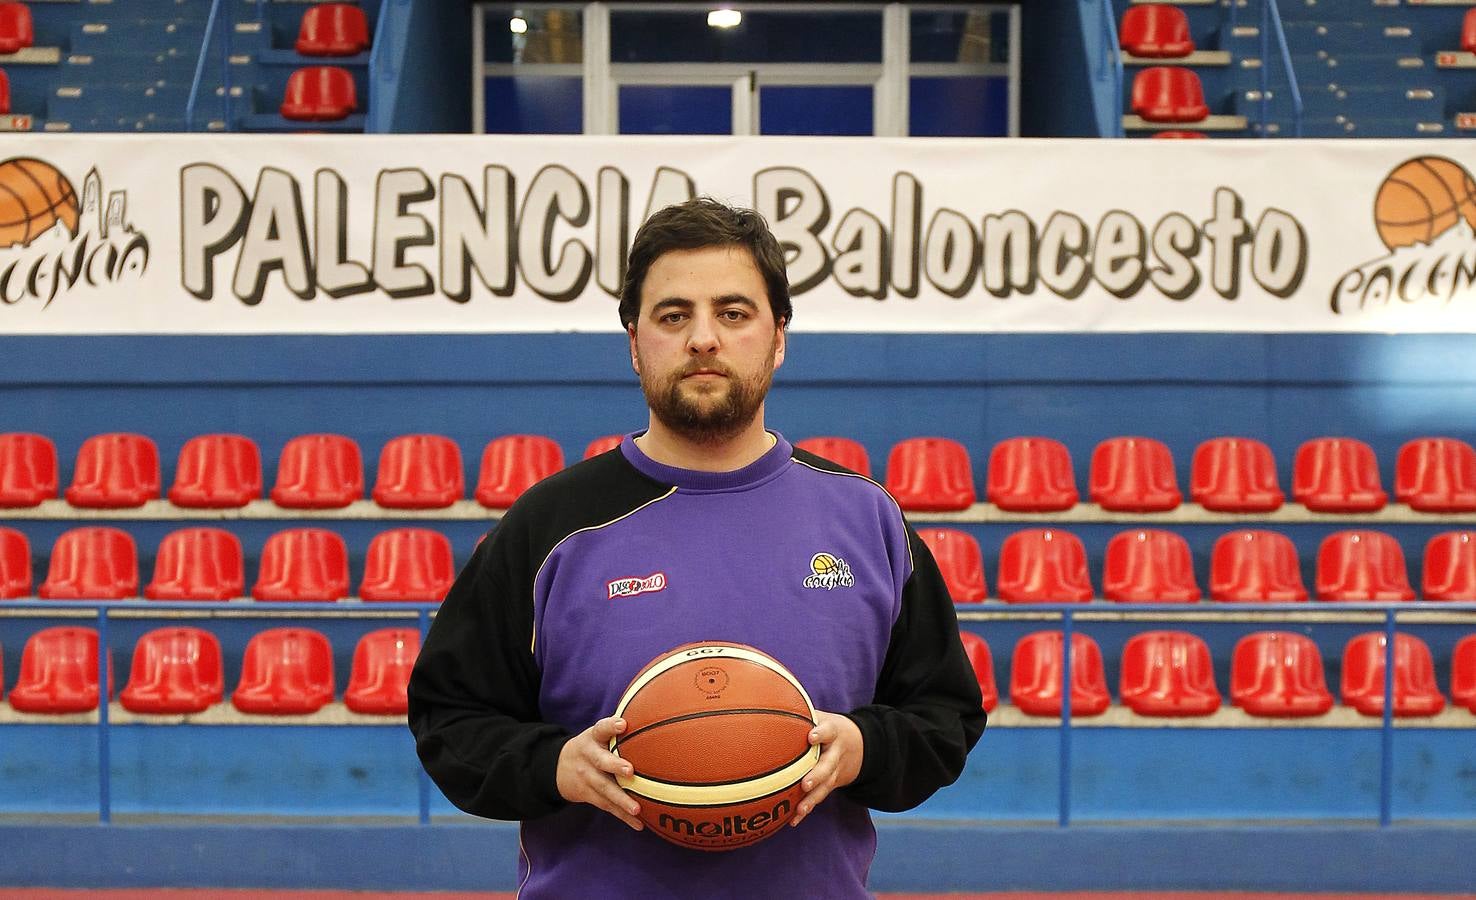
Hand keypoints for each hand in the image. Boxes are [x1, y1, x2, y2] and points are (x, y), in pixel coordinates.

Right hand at [555, 716, 643, 830]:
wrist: (556, 767)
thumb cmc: (592, 746)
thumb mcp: (597, 733)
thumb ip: (617, 727)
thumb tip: (653, 714)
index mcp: (593, 738)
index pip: (601, 728)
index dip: (611, 726)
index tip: (623, 724)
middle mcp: (588, 757)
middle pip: (601, 761)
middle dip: (615, 766)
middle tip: (630, 771)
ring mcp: (587, 778)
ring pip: (605, 789)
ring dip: (621, 800)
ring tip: (637, 809)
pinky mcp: (589, 795)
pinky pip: (607, 806)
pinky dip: (623, 816)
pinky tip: (639, 824)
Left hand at [790, 710, 863, 827]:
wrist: (861, 746)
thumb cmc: (828, 727)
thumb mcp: (821, 715)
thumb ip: (801, 711)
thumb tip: (771, 695)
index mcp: (832, 732)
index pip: (828, 731)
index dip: (820, 734)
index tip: (811, 737)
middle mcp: (835, 753)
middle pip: (828, 765)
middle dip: (817, 775)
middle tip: (805, 784)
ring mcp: (834, 771)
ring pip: (825, 786)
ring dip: (812, 799)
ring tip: (799, 810)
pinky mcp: (830, 785)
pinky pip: (819, 798)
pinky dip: (807, 809)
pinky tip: (793, 821)